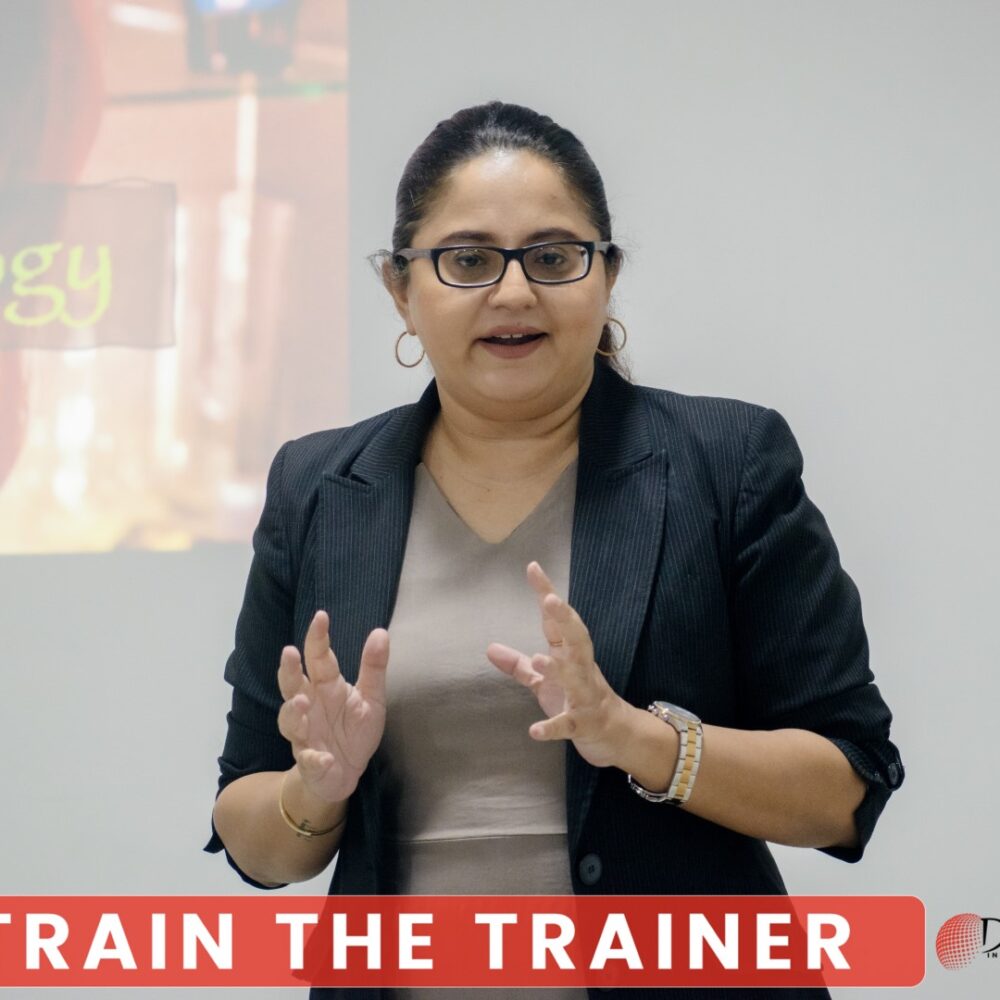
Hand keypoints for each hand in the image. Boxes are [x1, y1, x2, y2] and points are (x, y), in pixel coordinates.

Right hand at [277, 611, 387, 803]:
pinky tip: (324, 757)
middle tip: (289, 652)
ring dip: (293, 712)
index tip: (320, 616)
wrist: (345, 773)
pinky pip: (307, 760)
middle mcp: (309, 706)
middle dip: (289, 669)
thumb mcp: (372, 698)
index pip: (319, 658)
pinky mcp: (309, 762)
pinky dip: (313, 759)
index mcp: (327, 687)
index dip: (317, 638)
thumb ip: (373, 667)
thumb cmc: (355, 730)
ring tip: (301, 702)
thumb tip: (380, 632)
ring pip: (289, 720)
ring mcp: (305, 734)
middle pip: (292, 684)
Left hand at [486, 561, 631, 768]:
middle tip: (550, 599)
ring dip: (557, 669)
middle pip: (577, 638)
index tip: (533, 567)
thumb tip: (489, 648)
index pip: (557, 620)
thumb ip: (519, 665)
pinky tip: (535, 730)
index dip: (546, 593)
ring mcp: (584, 696)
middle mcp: (581, 669)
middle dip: (565, 618)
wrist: (615, 735)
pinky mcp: (583, 724)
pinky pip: (568, 725)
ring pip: (574, 679)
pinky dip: (553, 727)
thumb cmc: (577, 700)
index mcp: (570, 654)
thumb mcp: (544, 681)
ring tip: (538, 659)